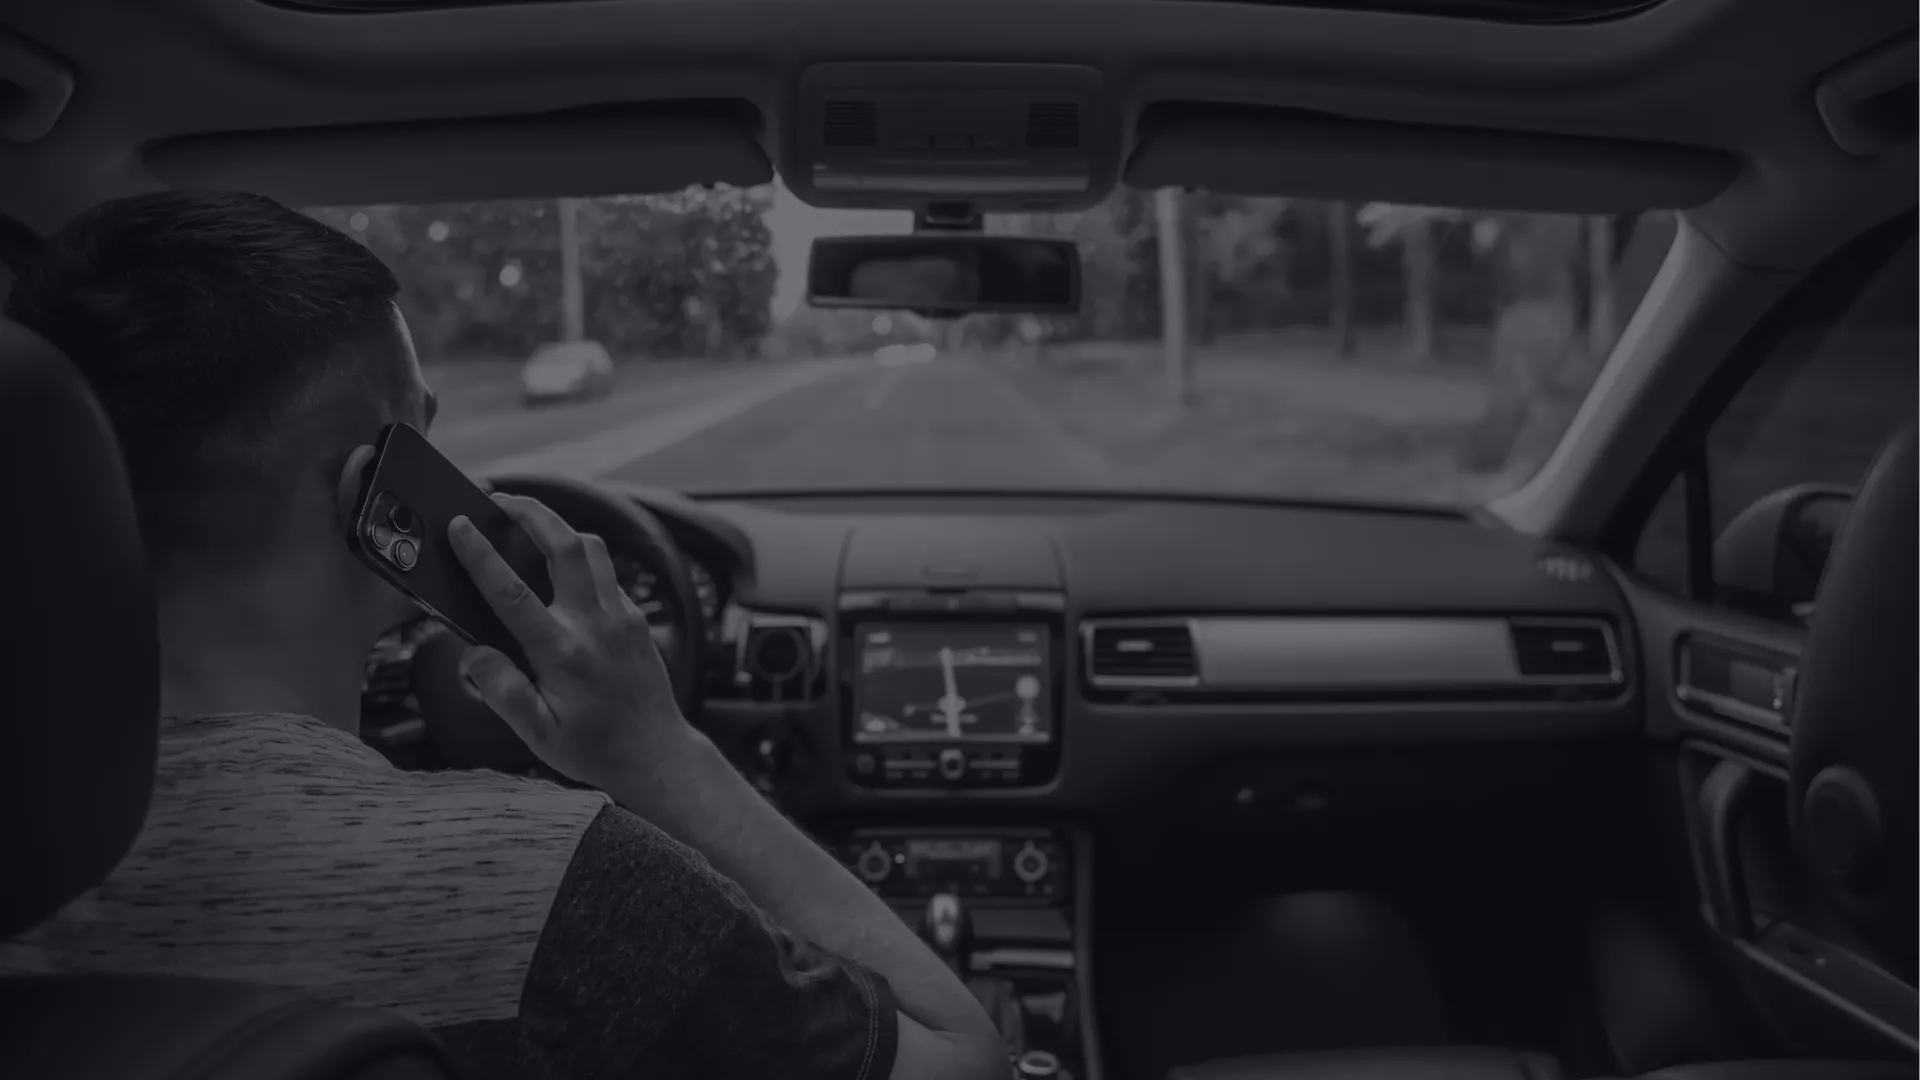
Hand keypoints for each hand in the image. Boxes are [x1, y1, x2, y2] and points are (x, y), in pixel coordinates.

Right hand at [447, 492, 693, 787]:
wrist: (657, 755)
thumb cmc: (596, 749)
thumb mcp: (536, 733)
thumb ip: (501, 690)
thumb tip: (473, 653)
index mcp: (562, 654)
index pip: (512, 592)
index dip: (482, 554)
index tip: (461, 526)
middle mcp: (596, 626)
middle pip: (566, 546)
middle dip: (531, 512)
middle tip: (500, 499)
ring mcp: (622, 617)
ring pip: (593, 549)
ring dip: (559, 527)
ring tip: (528, 521)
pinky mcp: (636, 618)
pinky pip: (607, 573)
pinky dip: (581, 557)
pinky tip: (560, 566)